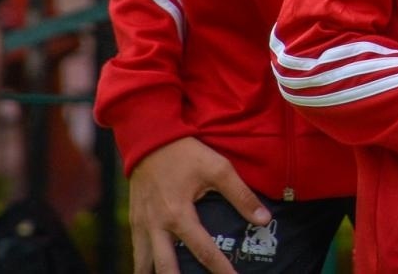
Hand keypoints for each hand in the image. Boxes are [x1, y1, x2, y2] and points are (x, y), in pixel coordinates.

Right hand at [128, 137, 270, 273]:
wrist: (149, 136)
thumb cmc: (185, 152)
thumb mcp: (218, 168)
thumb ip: (241, 196)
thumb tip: (264, 219)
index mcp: (179, 215)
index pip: (205, 252)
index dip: (222, 269)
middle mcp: (157, 225)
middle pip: (166, 268)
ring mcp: (141, 224)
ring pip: (144, 264)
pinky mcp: (133, 219)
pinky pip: (135, 251)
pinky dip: (143, 265)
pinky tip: (152, 270)